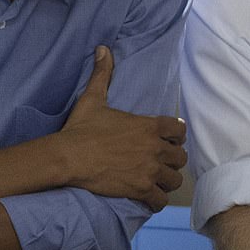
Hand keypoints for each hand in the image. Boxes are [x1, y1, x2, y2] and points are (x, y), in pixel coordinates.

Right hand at [56, 46, 186, 210]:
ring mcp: (149, 170)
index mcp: (149, 125)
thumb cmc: (81, 128)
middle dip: (172, 159)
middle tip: (161, 162)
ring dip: (167, 180)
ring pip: (174, 179)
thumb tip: (103, 49)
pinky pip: (161, 200)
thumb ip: (103, 74)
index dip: (175, 135)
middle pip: (181, 156)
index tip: (167, 139)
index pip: (179, 130)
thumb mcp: (93, 98)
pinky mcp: (141, 189)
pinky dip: (157, 200)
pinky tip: (149, 198)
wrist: (68, 157)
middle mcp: (155, 147)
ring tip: (157, 181)